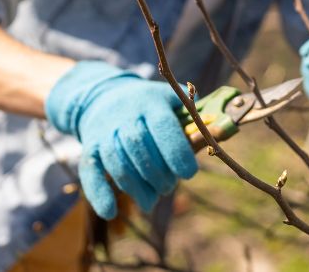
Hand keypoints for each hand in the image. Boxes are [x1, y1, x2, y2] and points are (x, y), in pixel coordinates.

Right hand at [45, 61, 196, 218]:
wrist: (100, 96)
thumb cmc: (146, 103)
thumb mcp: (168, 98)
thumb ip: (191, 113)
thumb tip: (219, 127)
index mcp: (150, 104)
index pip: (163, 128)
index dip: (176, 152)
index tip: (189, 173)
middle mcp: (124, 117)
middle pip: (139, 148)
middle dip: (157, 174)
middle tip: (168, 188)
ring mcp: (104, 133)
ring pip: (118, 163)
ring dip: (135, 188)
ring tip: (151, 202)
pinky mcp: (89, 147)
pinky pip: (90, 172)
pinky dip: (99, 193)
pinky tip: (111, 212)